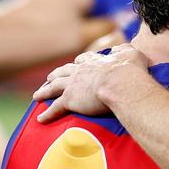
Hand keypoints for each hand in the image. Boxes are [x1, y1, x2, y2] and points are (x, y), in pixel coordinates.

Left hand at [33, 44, 148, 121]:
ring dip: (44, 91)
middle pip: (63, 72)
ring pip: (54, 87)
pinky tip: (40, 118)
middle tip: (49, 78)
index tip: (75, 64)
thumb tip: (120, 49)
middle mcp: (80, 71)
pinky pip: (55, 108)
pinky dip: (47, 114)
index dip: (78, 63)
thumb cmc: (130, 71)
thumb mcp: (131, 54)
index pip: (82, 60)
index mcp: (94, 61)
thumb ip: (125, 50)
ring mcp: (73, 85)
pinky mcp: (70, 100)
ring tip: (37, 95)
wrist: (121, 84)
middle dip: (55, 75)